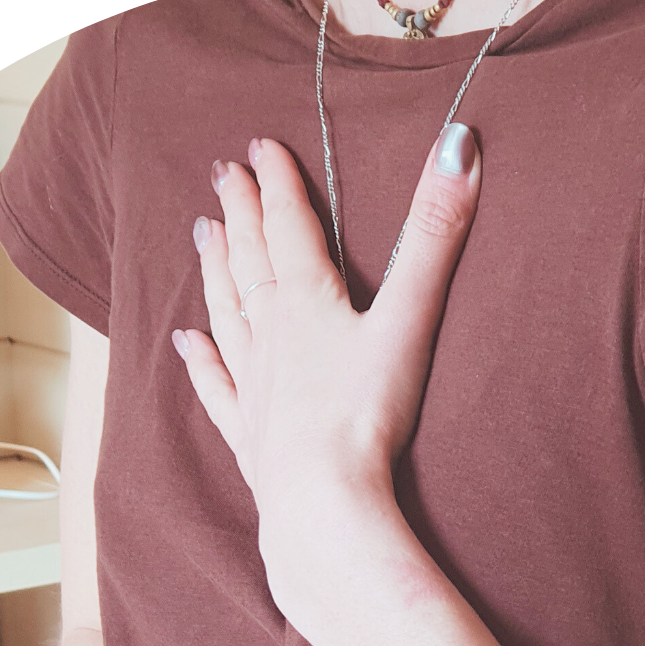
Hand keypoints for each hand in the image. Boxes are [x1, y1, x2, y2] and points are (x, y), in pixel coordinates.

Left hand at [171, 128, 481, 609]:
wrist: (320, 502)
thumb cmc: (365, 415)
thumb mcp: (410, 319)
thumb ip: (435, 234)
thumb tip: (459, 143)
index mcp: (306, 302)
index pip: (287, 227)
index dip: (277, 183)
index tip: (259, 146)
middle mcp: (270, 337)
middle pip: (250, 263)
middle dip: (239, 215)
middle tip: (221, 175)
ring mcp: (254, 387)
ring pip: (227, 315)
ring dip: (215, 272)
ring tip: (201, 236)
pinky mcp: (250, 437)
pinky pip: (218, 388)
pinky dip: (201, 362)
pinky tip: (185, 344)